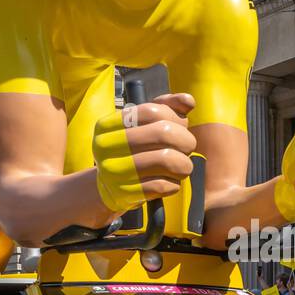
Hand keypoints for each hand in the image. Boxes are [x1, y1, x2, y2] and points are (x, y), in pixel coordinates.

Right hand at [92, 93, 196, 212]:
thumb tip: (188, 101)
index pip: (151, 111)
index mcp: (107, 125)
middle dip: (185, 140)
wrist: (109, 189)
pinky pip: (164, 185)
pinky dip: (174, 183)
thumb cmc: (132, 151)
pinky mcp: (125, 194)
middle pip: (163, 133)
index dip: (174, 117)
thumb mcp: (142, 126)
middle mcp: (106, 147)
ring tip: (182, 166)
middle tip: (187, 148)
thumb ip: (165, 108)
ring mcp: (114, 171)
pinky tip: (170, 182)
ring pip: (167, 159)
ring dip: (184, 164)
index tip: (181, 126)